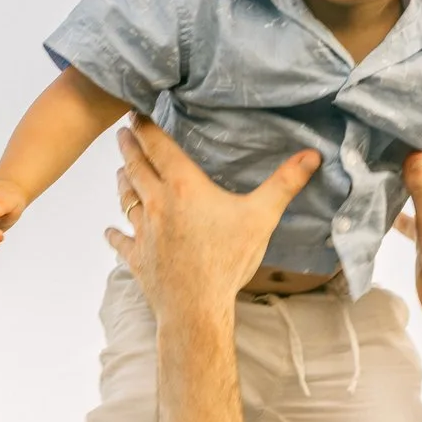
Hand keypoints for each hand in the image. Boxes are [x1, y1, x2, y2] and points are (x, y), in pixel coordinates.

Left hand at [106, 120, 317, 314]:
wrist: (195, 308)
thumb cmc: (227, 261)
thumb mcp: (261, 218)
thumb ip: (284, 184)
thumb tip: (312, 156)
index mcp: (183, 187)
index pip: (157, 147)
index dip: (144, 127)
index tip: (134, 113)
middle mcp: (157, 203)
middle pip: (135, 167)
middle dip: (128, 147)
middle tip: (123, 134)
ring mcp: (143, 231)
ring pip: (125, 199)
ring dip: (122, 182)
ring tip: (120, 170)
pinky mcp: (137, 257)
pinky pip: (121, 241)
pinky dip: (114, 234)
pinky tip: (109, 232)